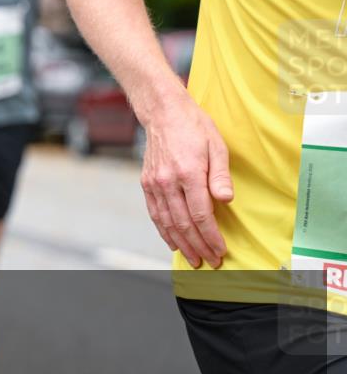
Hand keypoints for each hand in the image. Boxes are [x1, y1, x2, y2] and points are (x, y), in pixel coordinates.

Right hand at [139, 93, 231, 267]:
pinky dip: (163, 230)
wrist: (163, 112)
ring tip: (193, 259)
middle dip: (198, 246)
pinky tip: (173, 242)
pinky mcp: (146, 183)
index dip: (211, 236)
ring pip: (167, 222)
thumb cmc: (194, 127)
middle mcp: (168, 180)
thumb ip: (220, 176)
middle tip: (210, 261)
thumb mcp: (217, 146)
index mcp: (188, 172)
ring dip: (181, 244)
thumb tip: (226, 200)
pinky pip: (155, 213)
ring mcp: (154, 183)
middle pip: (183, 223)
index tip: (220, 250)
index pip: (200, 214)